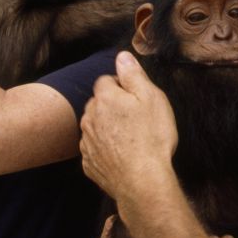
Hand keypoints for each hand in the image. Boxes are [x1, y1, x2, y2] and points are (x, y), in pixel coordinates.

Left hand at [79, 52, 178, 201]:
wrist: (142, 181)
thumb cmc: (151, 138)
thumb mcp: (151, 98)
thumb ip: (133, 75)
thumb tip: (122, 56)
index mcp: (104, 98)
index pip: (106, 80)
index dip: (122, 87)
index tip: (138, 99)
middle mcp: (89, 118)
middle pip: (98, 103)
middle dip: (112, 107)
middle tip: (136, 119)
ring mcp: (87, 142)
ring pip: (95, 126)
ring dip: (108, 128)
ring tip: (131, 139)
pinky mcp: (88, 163)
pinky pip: (95, 149)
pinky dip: (106, 149)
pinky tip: (123, 156)